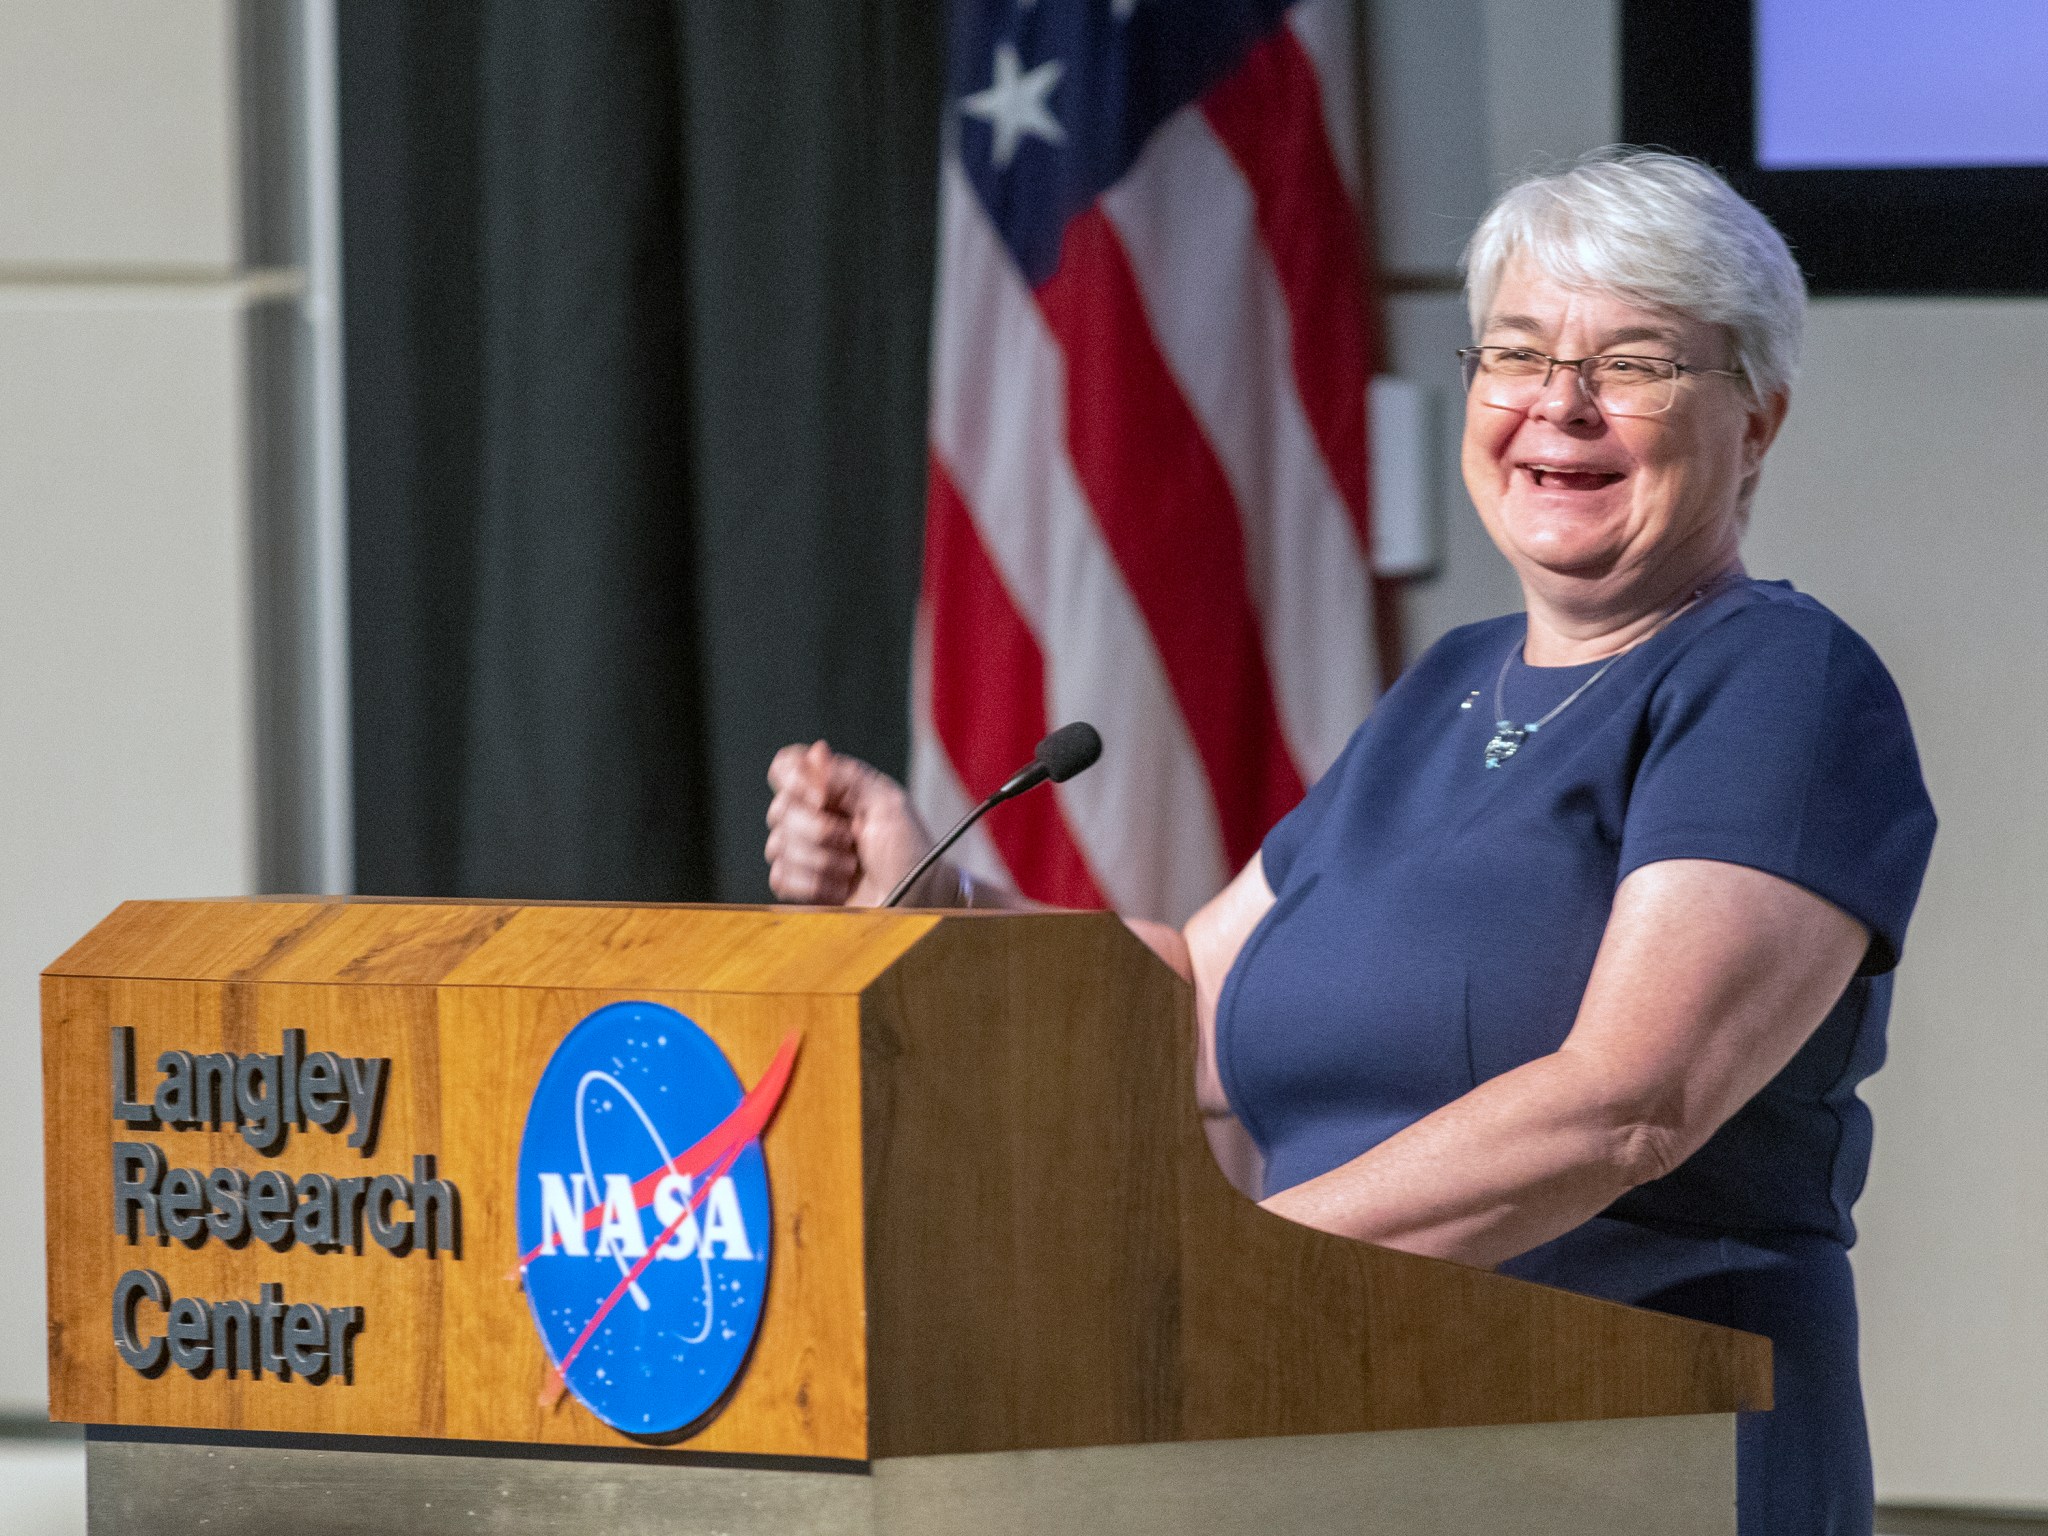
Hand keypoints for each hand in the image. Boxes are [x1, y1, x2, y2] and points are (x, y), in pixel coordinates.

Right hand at [764, 741, 934, 905]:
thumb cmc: (911, 851)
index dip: (795, 780)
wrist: (917, 899)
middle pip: (779, 809)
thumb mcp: (889, 804)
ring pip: (777, 846)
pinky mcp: (802, 883)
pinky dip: (811, 884)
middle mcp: (814, 815)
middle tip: (852, 840)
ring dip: (821, 860)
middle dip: (817, 829)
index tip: (821, 797)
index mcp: (834, 789)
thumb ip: (849, 777)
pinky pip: (780, 877)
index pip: (787, 767)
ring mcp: (805, 850)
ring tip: (852, 868)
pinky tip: (838, 888)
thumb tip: (815, 753)